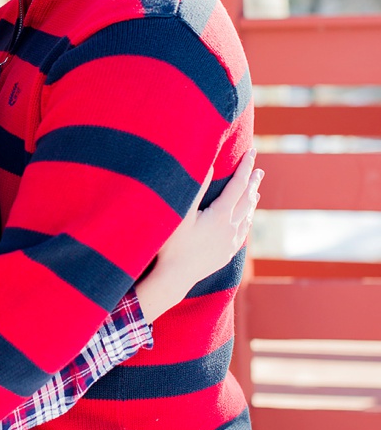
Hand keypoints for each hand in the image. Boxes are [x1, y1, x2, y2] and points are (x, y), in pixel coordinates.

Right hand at [136, 151, 260, 320]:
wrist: (174, 278)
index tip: (252, 152)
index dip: (244, 167)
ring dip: (251, 201)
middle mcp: (230, 228)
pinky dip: (246, 220)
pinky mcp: (226, 253)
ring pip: (246, 216)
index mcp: (220, 215)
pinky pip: (242, 232)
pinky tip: (246, 220)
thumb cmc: (172, 245)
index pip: (237, 185)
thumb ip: (196, 189)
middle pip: (246, 200)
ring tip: (255, 192)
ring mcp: (229, 242)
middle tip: (258, 169)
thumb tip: (209, 166)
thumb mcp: (180, 214)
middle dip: (252, 182)